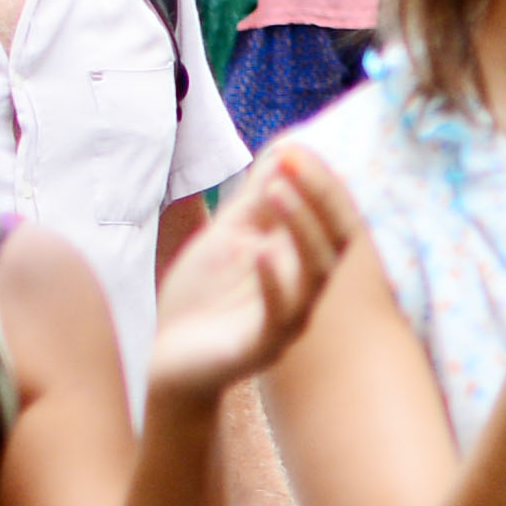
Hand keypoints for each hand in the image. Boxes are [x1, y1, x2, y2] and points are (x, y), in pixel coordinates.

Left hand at [147, 150, 359, 411]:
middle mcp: (306, 287)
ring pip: (316, 273)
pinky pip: (281, 315)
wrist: (167, 358)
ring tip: (278, 192)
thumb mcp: (228, 238)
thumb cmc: (202, 297)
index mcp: (301, 259)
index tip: (294, 146)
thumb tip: (285, 148)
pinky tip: (261, 254)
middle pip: (338, 238)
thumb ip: (256, 200)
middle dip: (320, 195)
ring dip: (301, 228)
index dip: (319, 179)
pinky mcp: (263, 346)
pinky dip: (275, 282)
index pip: (332, 214)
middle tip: (294, 160)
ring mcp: (289, 318)